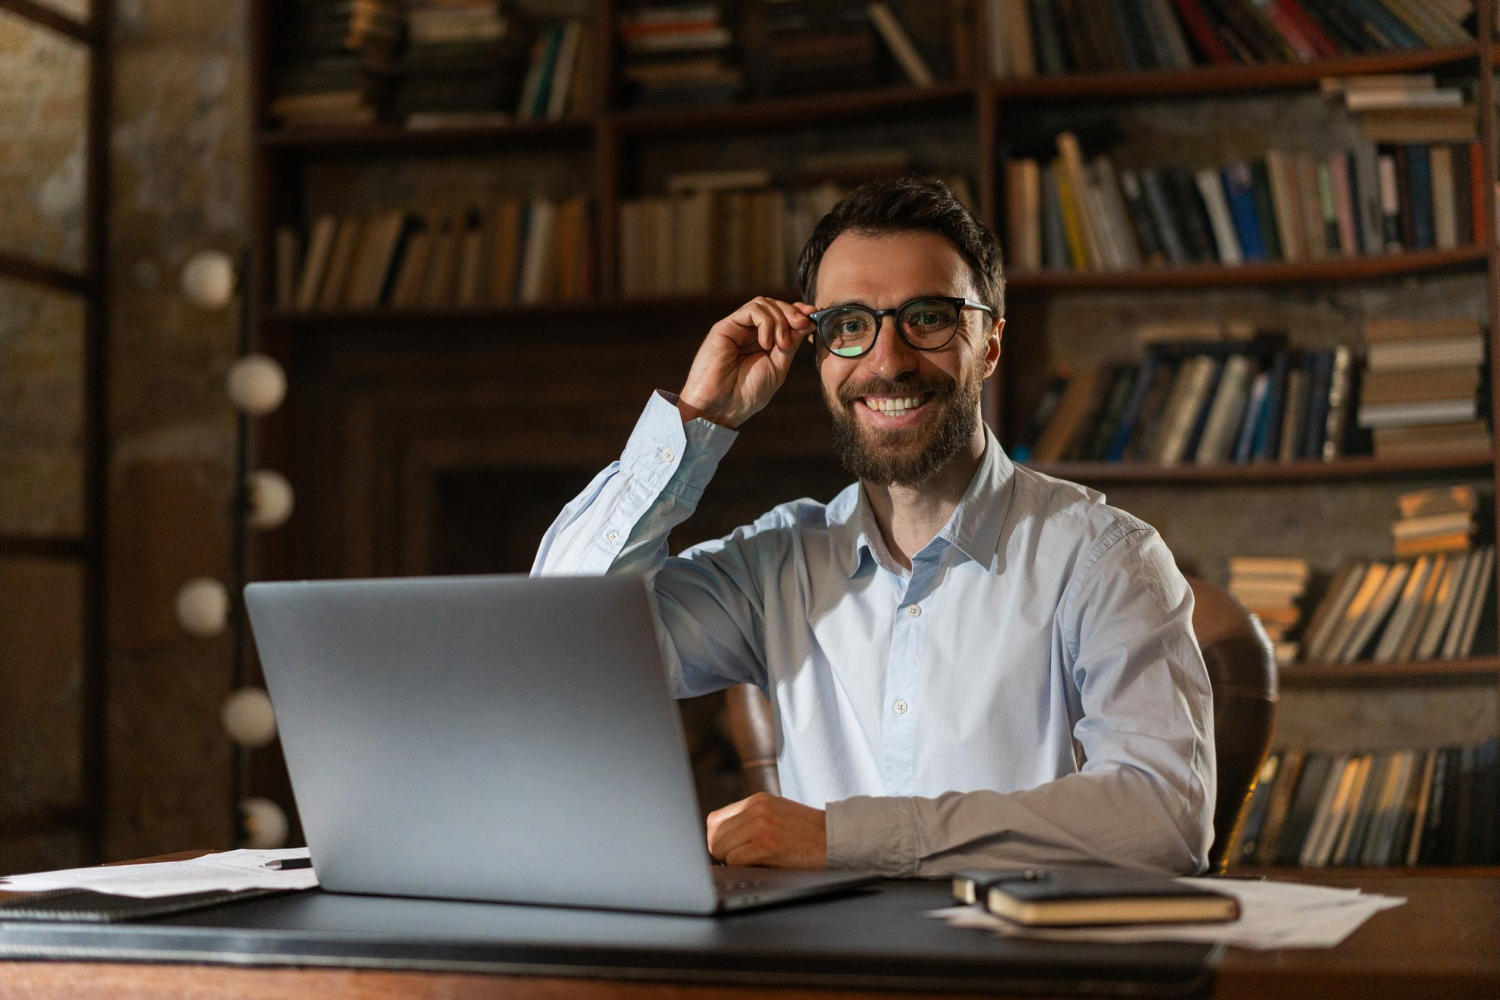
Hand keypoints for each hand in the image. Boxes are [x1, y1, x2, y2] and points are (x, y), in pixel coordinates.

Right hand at [678, 297, 815, 428]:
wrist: (721, 407)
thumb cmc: (747, 393)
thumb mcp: (778, 367)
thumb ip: (791, 343)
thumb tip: (808, 322)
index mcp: (763, 342)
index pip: (782, 316)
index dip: (799, 312)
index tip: (814, 316)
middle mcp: (749, 332)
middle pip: (774, 305)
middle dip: (793, 312)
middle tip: (802, 325)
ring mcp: (737, 328)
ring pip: (764, 304)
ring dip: (780, 320)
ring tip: (781, 343)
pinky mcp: (725, 327)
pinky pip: (752, 310)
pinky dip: (766, 322)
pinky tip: (766, 343)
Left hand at [705, 792, 826, 868]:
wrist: (835, 839)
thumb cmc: (807, 833)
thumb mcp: (777, 812)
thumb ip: (751, 818)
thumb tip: (722, 839)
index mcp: (757, 800)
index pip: (715, 819)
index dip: (718, 838)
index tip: (728, 849)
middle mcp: (756, 808)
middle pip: (714, 835)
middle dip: (722, 852)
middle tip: (738, 860)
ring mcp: (760, 825)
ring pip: (720, 848)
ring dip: (731, 860)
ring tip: (751, 862)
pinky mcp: (765, 844)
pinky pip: (734, 860)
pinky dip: (741, 868)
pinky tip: (758, 866)